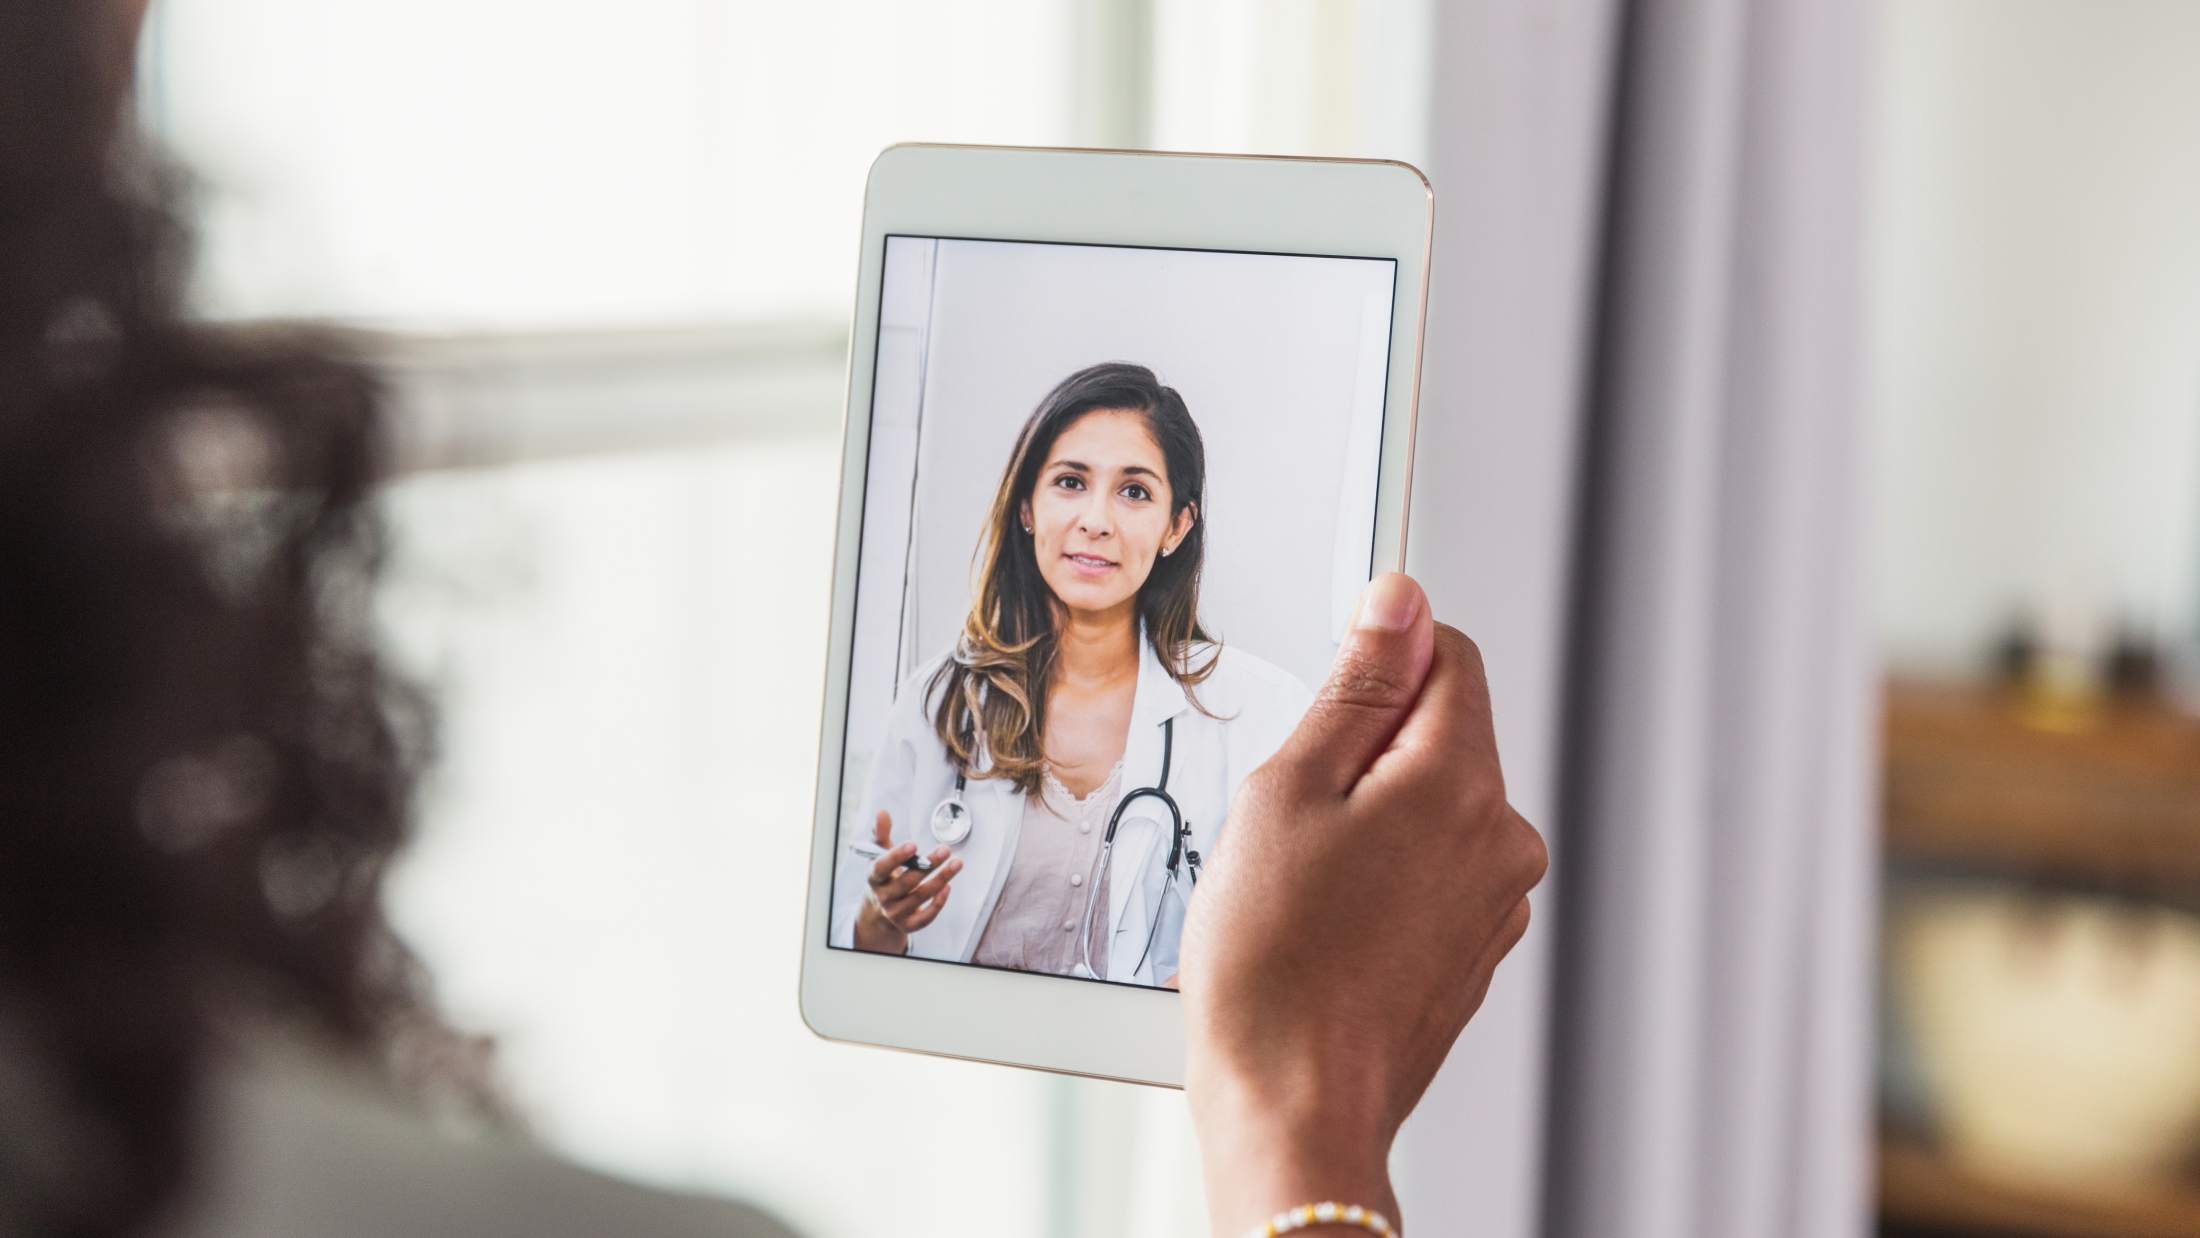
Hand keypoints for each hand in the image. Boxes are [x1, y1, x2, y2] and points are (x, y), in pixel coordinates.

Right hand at [851, 810, 961, 953]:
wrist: (879, 907)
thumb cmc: (884, 875)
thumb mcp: (880, 854)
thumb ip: (881, 833)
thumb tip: (882, 812)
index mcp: (874, 877)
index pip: (882, 867)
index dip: (897, 856)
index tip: (913, 844)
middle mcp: (883, 896)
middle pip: (907, 881)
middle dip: (928, 865)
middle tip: (945, 849)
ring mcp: (896, 912)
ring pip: (920, 897)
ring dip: (941, 879)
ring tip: (956, 863)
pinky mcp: (908, 924)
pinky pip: (925, 918)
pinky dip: (938, 904)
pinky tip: (948, 887)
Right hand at [1178, 573, 1548, 1235]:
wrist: (1292, 1105)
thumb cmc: (1274, 965)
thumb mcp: (1290, 789)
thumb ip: (1355, 686)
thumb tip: (1398, 602)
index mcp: (1461, 782)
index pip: (1448, 653)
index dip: (1377, 657)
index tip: (1324, 697)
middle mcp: (1501, 837)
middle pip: (1440, 731)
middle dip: (1363, 750)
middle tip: (1291, 814)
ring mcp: (1495, 901)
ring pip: (1430, 805)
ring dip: (1370, 817)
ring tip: (1301, 881)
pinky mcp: (1474, 949)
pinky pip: (1430, 871)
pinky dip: (1381, 876)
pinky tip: (1324, 921)